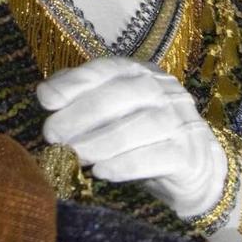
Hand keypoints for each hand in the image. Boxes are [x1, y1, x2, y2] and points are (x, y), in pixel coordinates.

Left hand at [37, 57, 227, 220]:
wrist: (195, 166)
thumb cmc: (143, 135)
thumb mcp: (114, 110)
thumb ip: (82, 95)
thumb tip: (46, 92)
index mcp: (140, 73)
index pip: (106, 69)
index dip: (75, 83)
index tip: (46, 101)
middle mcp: (162, 90)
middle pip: (119, 95)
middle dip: (81, 115)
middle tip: (53, 135)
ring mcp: (179, 120)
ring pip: (137, 126)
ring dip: (100, 141)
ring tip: (73, 154)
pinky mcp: (188, 153)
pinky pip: (155, 157)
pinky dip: (125, 165)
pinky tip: (102, 172)